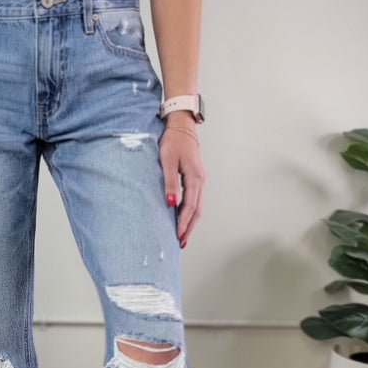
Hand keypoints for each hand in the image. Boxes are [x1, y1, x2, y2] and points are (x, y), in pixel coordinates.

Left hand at [159, 114, 204, 247]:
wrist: (181, 125)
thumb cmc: (173, 141)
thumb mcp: (167, 161)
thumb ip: (169, 183)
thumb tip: (170, 203)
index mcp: (195, 178)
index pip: (190, 206)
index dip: (183, 222)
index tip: (177, 235)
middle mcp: (200, 180)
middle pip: (197, 210)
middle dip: (189, 227)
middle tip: (181, 242)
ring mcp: (199, 179)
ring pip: (197, 206)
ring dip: (190, 221)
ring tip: (182, 235)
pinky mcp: (195, 178)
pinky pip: (195, 199)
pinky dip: (190, 211)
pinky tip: (183, 217)